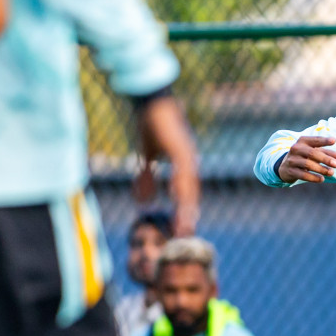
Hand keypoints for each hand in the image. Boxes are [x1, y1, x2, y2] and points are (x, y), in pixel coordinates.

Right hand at [134, 95, 200, 234]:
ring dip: (186, 206)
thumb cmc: (149, 125)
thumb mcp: (146, 156)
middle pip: (191, 193)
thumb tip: (144, 202)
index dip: (184, 210)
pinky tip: (178, 198)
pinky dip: (181, 187)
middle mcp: (189, 162)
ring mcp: (187, 155)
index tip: (181, 228)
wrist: (150, 102)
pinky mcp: (181, 149)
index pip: (186, 192)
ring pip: (189, 186)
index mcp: (183, 164)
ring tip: (183, 224)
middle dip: (187, 214)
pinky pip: (182, 172)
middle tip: (184, 233)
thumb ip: (146, 177)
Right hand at [278, 135, 335, 183]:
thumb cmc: (304, 157)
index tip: (334, 141)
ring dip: (321, 169)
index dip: (324, 140)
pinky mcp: (290, 171)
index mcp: (303, 141)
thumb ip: (326, 153)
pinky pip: (303, 175)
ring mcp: (292, 160)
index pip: (315, 140)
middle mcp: (296, 149)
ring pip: (308, 164)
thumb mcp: (313, 152)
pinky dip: (313, 177)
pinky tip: (321, 179)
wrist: (285, 167)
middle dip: (325, 159)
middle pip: (312, 153)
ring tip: (331, 173)